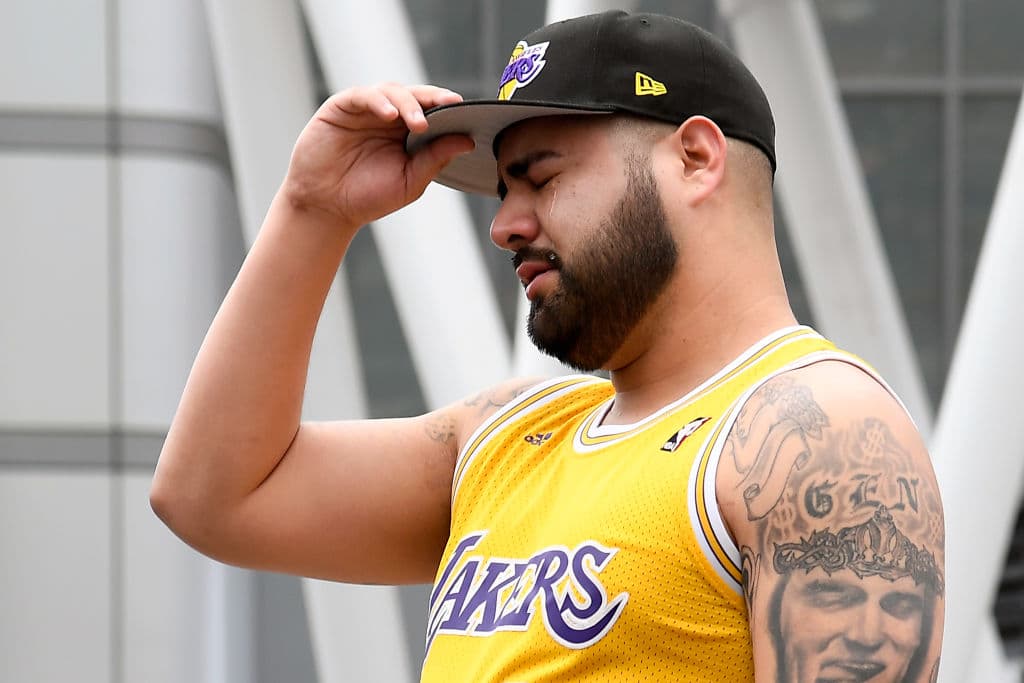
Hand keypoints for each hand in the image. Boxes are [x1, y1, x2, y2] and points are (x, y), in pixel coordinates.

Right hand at [283, 83, 473, 228]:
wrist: (327, 208)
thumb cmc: (367, 196)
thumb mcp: (410, 181)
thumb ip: (436, 159)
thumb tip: (468, 140)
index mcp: (408, 132)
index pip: (433, 111)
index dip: (450, 108)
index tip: (469, 112)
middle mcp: (388, 117)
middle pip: (415, 95)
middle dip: (434, 99)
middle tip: (450, 105)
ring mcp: (365, 110)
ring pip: (392, 90)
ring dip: (409, 103)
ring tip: (420, 124)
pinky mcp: (341, 107)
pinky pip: (363, 96)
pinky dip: (379, 102)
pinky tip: (390, 116)